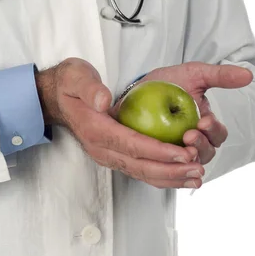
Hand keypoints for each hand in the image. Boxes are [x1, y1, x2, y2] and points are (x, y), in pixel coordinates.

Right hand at [36, 58, 203, 188]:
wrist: (57, 99)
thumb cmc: (71, 85)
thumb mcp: (76, 77)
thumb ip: (90, 88)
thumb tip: (104, 100)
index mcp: (96, 130)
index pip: (131, 145)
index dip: (158, 151)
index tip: (183, 153)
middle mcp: (102, 149)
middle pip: (140, 166)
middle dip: (171, 170)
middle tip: (197, 169)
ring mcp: (108, 155)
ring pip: (142, 173)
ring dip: (170, 178)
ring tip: (196, 177)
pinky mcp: (115, 156)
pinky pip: (140, 171)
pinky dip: (162, 176)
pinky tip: (182, 176)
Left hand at [127, 62, 253, 164]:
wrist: (138, 89)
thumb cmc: (169, 82)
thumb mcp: (194, 74)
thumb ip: (220, 75)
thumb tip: (248, 75)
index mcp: (206, 127)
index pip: (218, 135)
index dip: (214, 131)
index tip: (203, 121)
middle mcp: (194, 143)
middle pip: (206, 154)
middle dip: (200, 146)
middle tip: (188, 135)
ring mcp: (177, 152)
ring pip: (188, 165)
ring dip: (186, 159)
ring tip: (179, 146)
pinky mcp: (158, 158)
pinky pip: (165, 171)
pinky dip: (168, 171)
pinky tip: (162, 163)